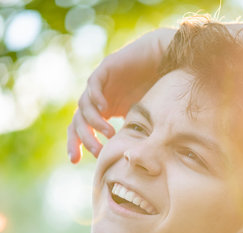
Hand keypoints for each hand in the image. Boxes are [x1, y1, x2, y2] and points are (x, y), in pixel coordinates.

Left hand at [67, 28, 174, 162]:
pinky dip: (96, 97)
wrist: (167, 61)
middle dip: (85, 138)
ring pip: (84, 105)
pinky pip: (93, 84)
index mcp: (103, 110)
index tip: (75, 161)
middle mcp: (98, 98)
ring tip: (109, 133)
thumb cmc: (159, 91)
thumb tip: (133, 161)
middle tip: (97, 151)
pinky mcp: (106, 69)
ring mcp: (100, 84)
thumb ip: (134, 134)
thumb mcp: (144, 118)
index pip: (81, 128)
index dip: (76, 143)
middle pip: (79, 121)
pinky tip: (104, 109)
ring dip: (94, 122)